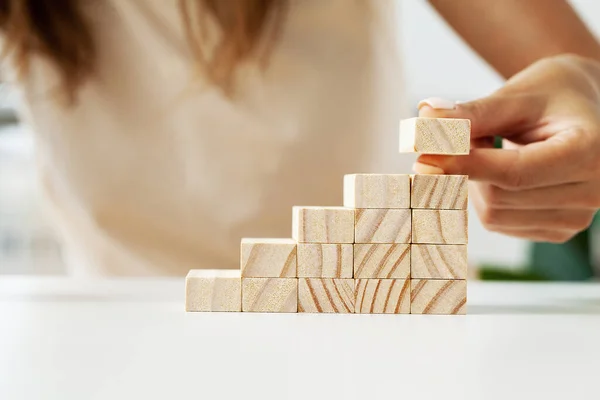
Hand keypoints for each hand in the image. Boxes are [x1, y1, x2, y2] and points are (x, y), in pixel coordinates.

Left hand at [414, 54, 599, 242]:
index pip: (514, 173)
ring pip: (494, 215)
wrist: (580, 107)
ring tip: (492, 149)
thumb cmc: (549, 94)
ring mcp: (577, 217)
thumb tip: (424, 119)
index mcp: (590, 152)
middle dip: (468, 168)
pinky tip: (502, 170)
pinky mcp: (558, 230)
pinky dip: (486, 196)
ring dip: (475, 183)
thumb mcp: (514, 96)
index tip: (423, 159)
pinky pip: (499, 222)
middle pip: (498, 198)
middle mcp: (593, 191)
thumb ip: (472, 113)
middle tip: (467, 134)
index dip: (464, 167)